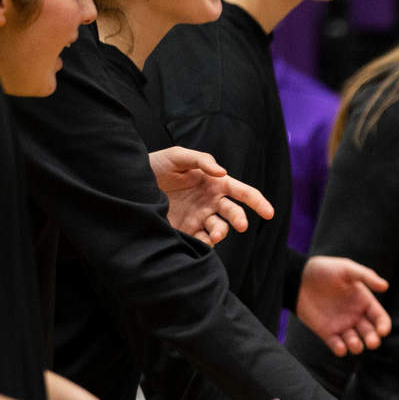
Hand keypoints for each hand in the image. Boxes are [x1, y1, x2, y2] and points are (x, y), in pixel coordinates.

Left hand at [150, 146, 274, 245]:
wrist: (128, 184)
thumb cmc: (155, 165)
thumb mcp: (177, 156)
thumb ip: (201, 160)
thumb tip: (223, 173)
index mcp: (214, 183)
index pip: (242, 192)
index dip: (258, 202)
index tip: (269, 213)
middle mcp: (210, 202)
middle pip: (234, 213)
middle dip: (240, 219)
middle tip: (240, 225)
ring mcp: (198, 218)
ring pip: (219, 229)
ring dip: (221, 233)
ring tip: (215, 234)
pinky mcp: (185, 231)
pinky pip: (201, 241)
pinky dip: (205, 243)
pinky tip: (200, 241)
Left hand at [297, 256, 391, 356]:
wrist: (298, 278)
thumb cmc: (324, 270)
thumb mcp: (347, 268)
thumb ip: (366, 276)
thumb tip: (385, 286)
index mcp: (364, 301)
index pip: (380, 318)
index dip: (384, 326)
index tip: (382, 331)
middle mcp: (355, 315)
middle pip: (370, 333)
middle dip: (373, 340)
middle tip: (372, 342)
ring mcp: (341, 325)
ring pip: (355, 342)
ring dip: (357, 346)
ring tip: (354, 344)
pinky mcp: (326, 332)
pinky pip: (336, 345)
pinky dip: (340, 349)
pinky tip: (340, 348)